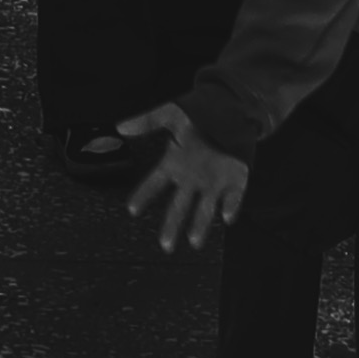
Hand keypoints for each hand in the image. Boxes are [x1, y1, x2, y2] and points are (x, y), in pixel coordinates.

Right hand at [123, 112, 252, 254]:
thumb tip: (122, 125)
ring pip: (205, 208)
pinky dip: (231, 207)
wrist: (234, 112)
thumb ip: (149, 120)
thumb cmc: (201, 115)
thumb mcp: (173, 113)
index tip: (132, 210)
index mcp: (175, 164)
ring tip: (194, 241)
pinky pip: (234, 197)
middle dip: (172, 226)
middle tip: (166, 245)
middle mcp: (192, 178)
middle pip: (179, 206)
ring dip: (200, 224)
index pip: (155, 183)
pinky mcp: (236, 180)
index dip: (144, 195)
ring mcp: (214, 182)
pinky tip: (227, 217)